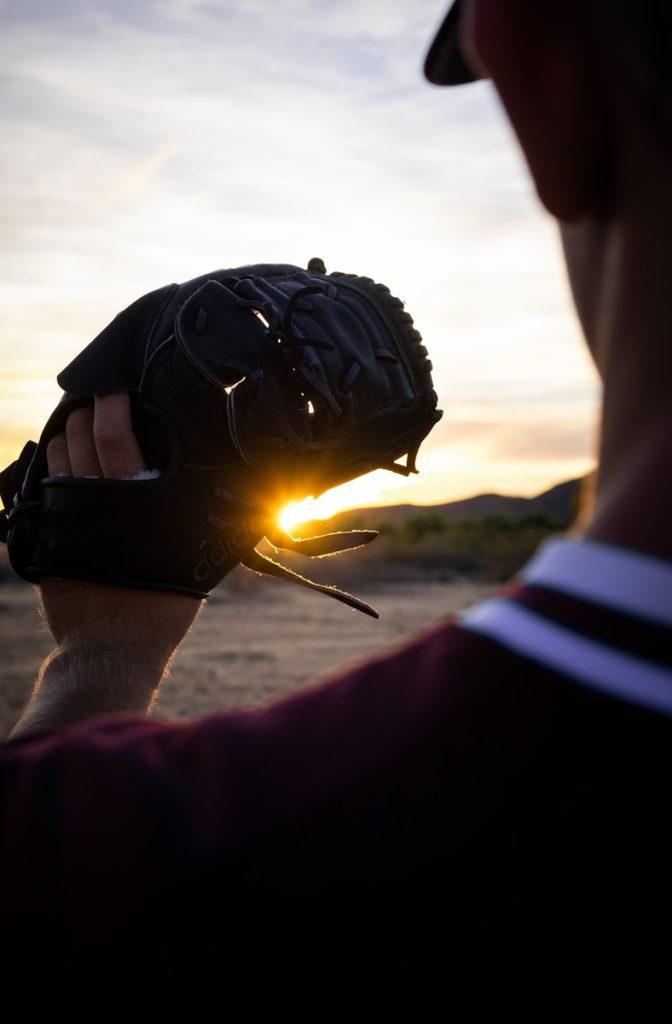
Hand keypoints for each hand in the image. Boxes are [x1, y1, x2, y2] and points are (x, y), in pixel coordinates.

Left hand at [40, 391, 201, 654]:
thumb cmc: (163, 602)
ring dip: (66, 435)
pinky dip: (52, 466)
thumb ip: (214, 517)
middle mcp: (93, 500)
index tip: (115, 385)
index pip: (112, 433)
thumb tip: (250, 494)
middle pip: (77, 436)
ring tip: (79, 427)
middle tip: (97, 401)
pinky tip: (63, 462)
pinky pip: (43, 486)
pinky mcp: (47, 534)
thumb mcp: (198, 555)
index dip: (111, 400)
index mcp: (133, 499)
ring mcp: (65, 516)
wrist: (112, 647)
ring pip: (57, 457)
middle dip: (84, 411)